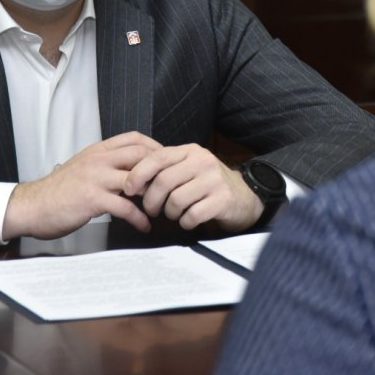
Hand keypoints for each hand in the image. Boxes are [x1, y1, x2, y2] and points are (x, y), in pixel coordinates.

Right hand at [1, 132, 161, 239]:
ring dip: (153, 193)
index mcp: (97, 150)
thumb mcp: (83, 167)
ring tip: (160, 206)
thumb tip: (131, 168)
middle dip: (159, 169)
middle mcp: (98, 160)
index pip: (134, 138)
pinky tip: (144, 225)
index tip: (165, 162)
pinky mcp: (92, 199)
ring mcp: (95, 178)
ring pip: (136, 177)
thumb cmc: (58, 190)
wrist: (32, 206)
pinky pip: (125, 207)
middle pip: (140, 154)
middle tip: (168, 184)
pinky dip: (139, 218)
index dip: (155, 148)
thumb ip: (105, 164)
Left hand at [123, 145, 263, 231]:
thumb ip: (165, 170)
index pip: (157, 157)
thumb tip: (132, 180)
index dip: (138, 173)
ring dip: (170, 213)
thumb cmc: (209, 185)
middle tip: (152, 210)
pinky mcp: (223, 200)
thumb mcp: (189, 169)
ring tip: (175, 214)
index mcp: (190, 151)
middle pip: (164, 181)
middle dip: (151, 200)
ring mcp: (214, 180)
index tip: (128, 188)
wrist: (245, 196)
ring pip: (176, 200)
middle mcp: (203, 161)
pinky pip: (192, 215)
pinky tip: (189, 220)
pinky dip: (185, 222)